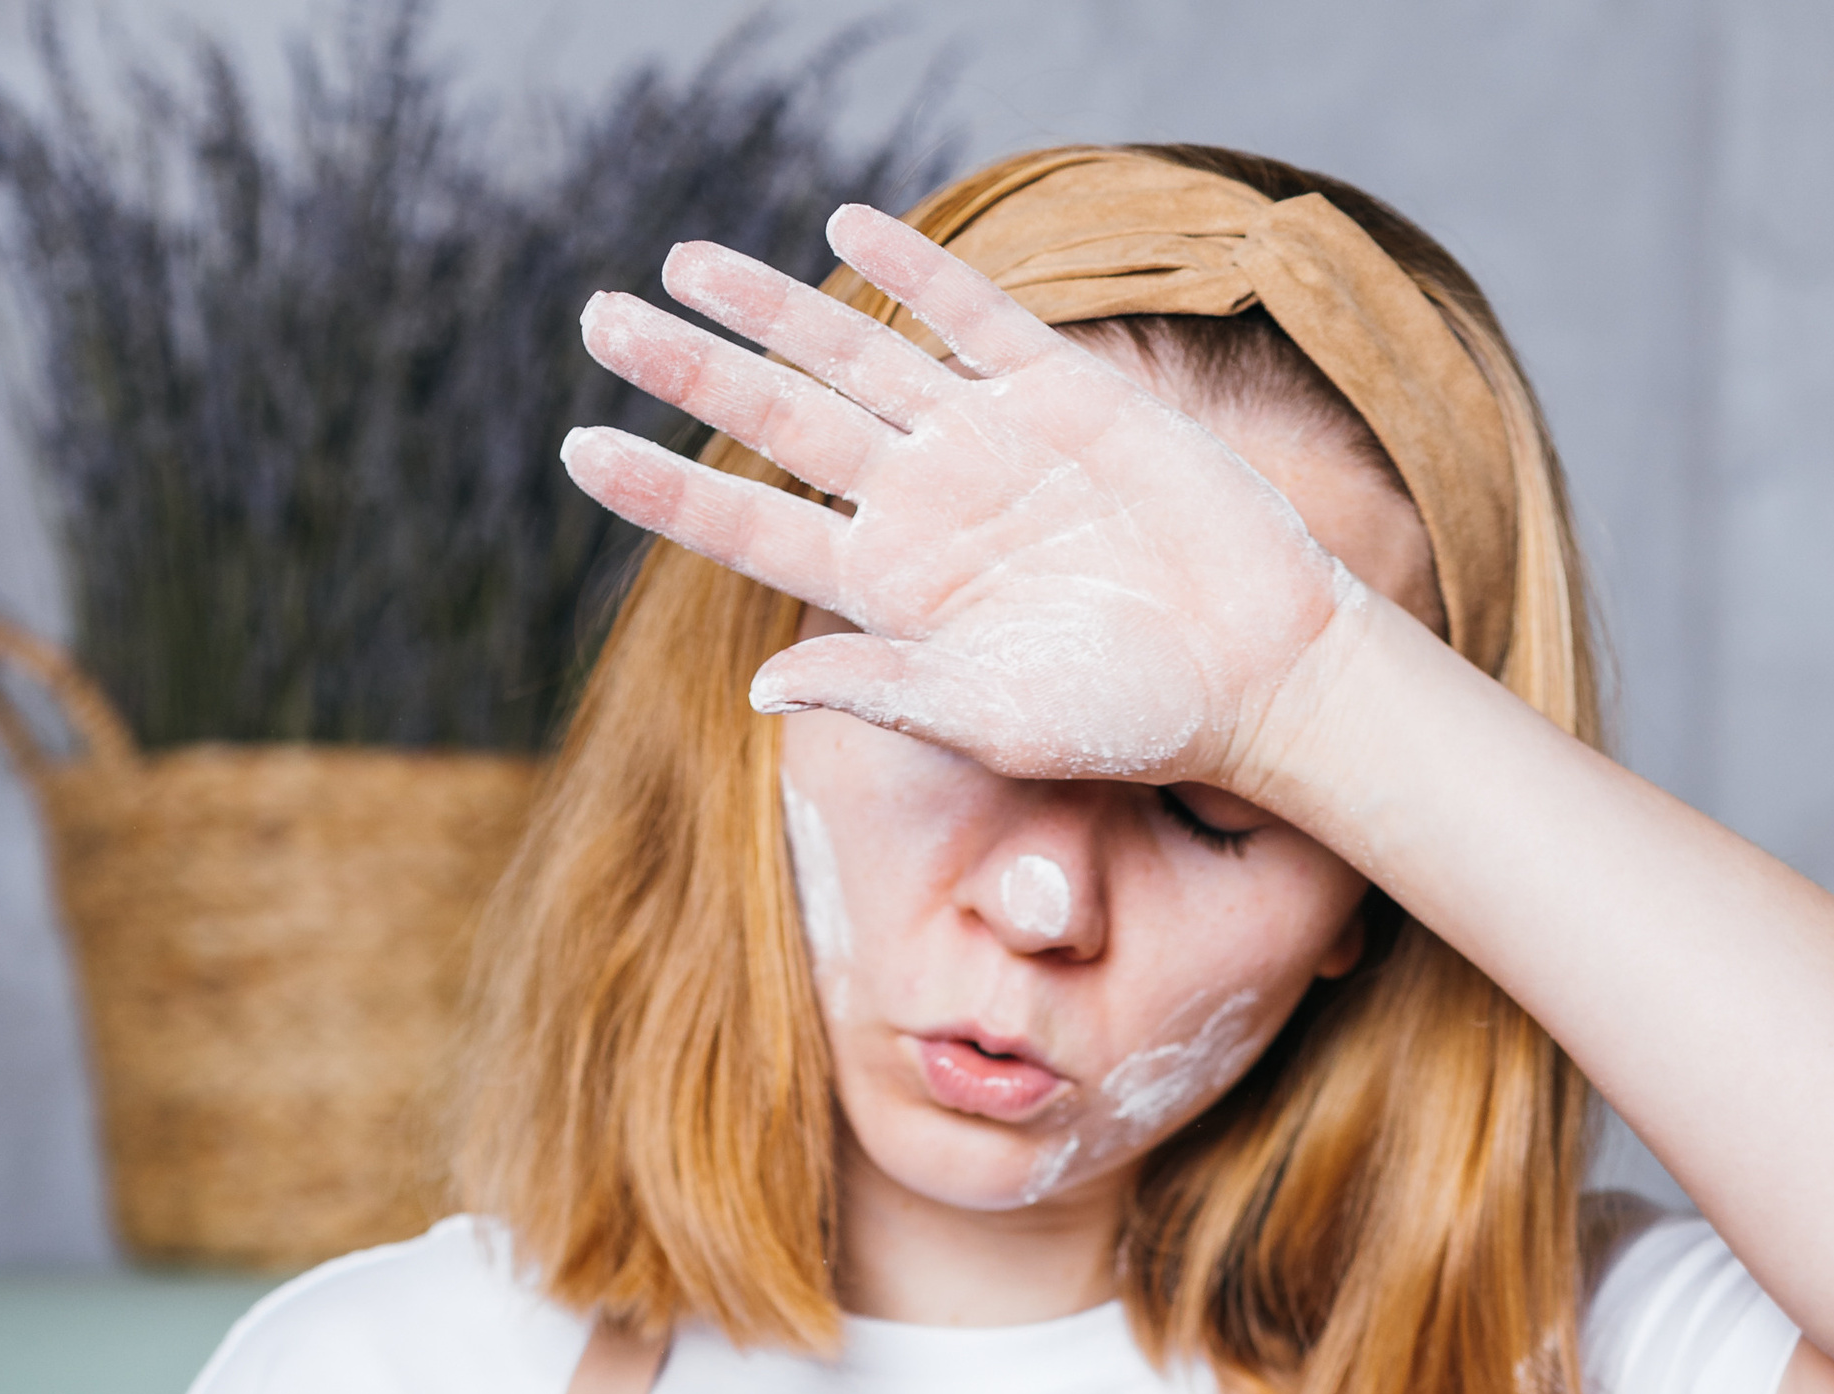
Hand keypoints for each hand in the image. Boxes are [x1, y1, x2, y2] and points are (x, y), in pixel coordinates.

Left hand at [561, 203, 1359, 788]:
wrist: (1255, 665)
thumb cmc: (1128, 718)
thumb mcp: (994, 722)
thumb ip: (881, 694)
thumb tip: (760, 691)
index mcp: (889, 588)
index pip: (747, 522)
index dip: (661, 485)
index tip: (578, 449)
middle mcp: (922, 506)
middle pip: (777, 419)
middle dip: (686, 365)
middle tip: (592, 316)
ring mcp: (987, 442)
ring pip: (853, 355)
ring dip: (770, 306)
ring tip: (683, 265)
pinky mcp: (1063, 392)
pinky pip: (971, 316)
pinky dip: (911, 270)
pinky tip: (843, 230)